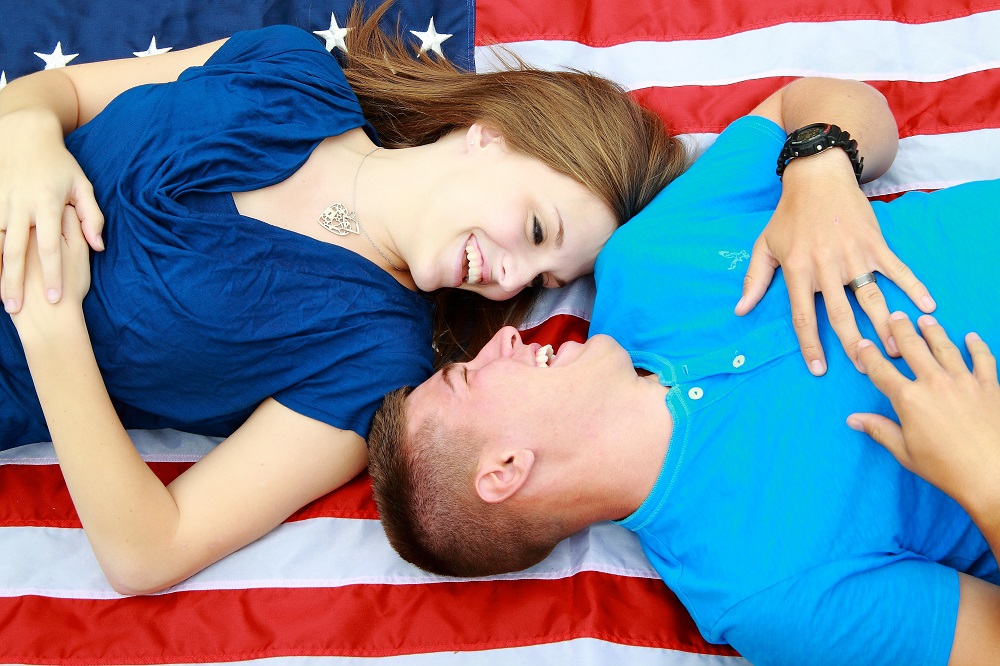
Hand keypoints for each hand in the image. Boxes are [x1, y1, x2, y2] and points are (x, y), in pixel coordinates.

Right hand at [0, 108, 103, 313]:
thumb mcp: (82, 186)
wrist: (24, 133)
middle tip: (18, 310)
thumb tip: (99, 246)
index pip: (51, 248)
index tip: (54, 299)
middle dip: (16, 283)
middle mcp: (22, 206)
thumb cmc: (60, 164)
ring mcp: (1, 203)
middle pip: (18, 252)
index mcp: (48, 204)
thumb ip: (92, 217)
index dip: (53, 275)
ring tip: (2, 299)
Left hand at [735, 150, 933, 375]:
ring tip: (896, 350)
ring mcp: (853, 254)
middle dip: (854, 345)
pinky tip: (926, 306)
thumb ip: (755, 280)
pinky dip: (913, 286)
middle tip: (865, 369)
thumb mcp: (764, 246)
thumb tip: (740, 310)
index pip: (804, 316)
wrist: (817, 176)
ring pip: (871, 298)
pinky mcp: (875, 243)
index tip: (819, 369)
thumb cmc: (788, 215)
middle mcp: (826, 266)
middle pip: (842, 314)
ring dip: (885, 325)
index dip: (811, 345)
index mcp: (798, 270)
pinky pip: (897, 269)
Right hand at [847, 313, 999, 522]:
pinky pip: (983, 359)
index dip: (869, 355)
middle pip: (913, 348)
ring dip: (934, 332)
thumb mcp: (906, 452)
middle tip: (895, 316)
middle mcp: (935, 383)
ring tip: (926, 320)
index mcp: (909, 399)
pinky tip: (972, 337)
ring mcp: (965, 382)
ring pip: (945, 347)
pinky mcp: (990, 386)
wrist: (993, 476)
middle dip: (901, 330)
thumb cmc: (947, 469)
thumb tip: (853, 419)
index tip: (863, 344)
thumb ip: (880, 430)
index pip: (881, 370)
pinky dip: (977, 346)